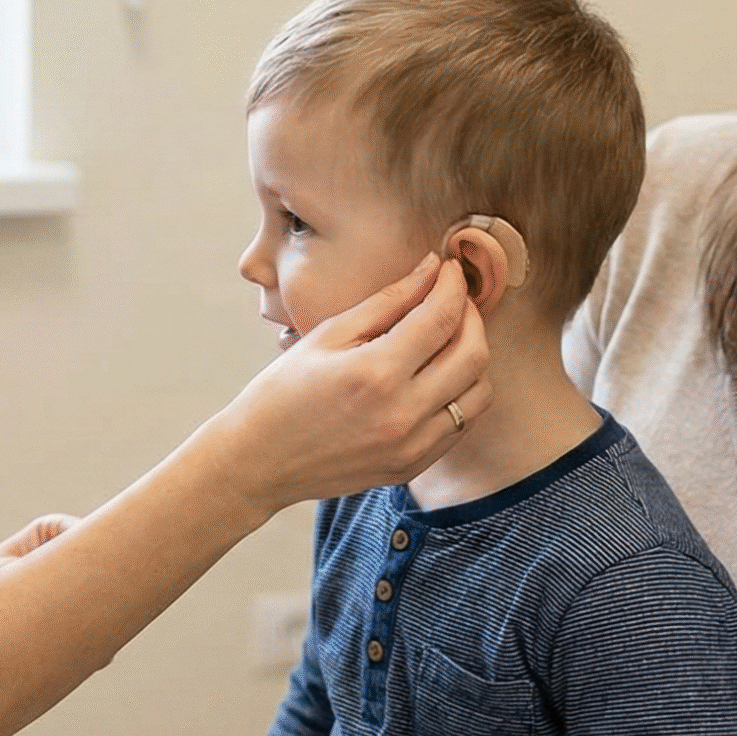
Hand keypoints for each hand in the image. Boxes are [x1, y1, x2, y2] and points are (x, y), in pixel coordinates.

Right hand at [203, 255, 490, 515]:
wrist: (258, 462)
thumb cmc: (281, 393)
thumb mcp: (327, 336)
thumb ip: (386, 302)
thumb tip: (431, 269)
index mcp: (376, 373)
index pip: (441, 317)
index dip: (454, 285)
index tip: (451, 269)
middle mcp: (402, 413)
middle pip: (473, 354)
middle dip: (472, 316)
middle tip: (454, 299)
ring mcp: (412, 446)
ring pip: (478, 393)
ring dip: (473, 358)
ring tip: (447, 339)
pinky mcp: (412, 466)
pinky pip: (460, 425)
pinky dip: (460, 394)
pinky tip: (437, 377)